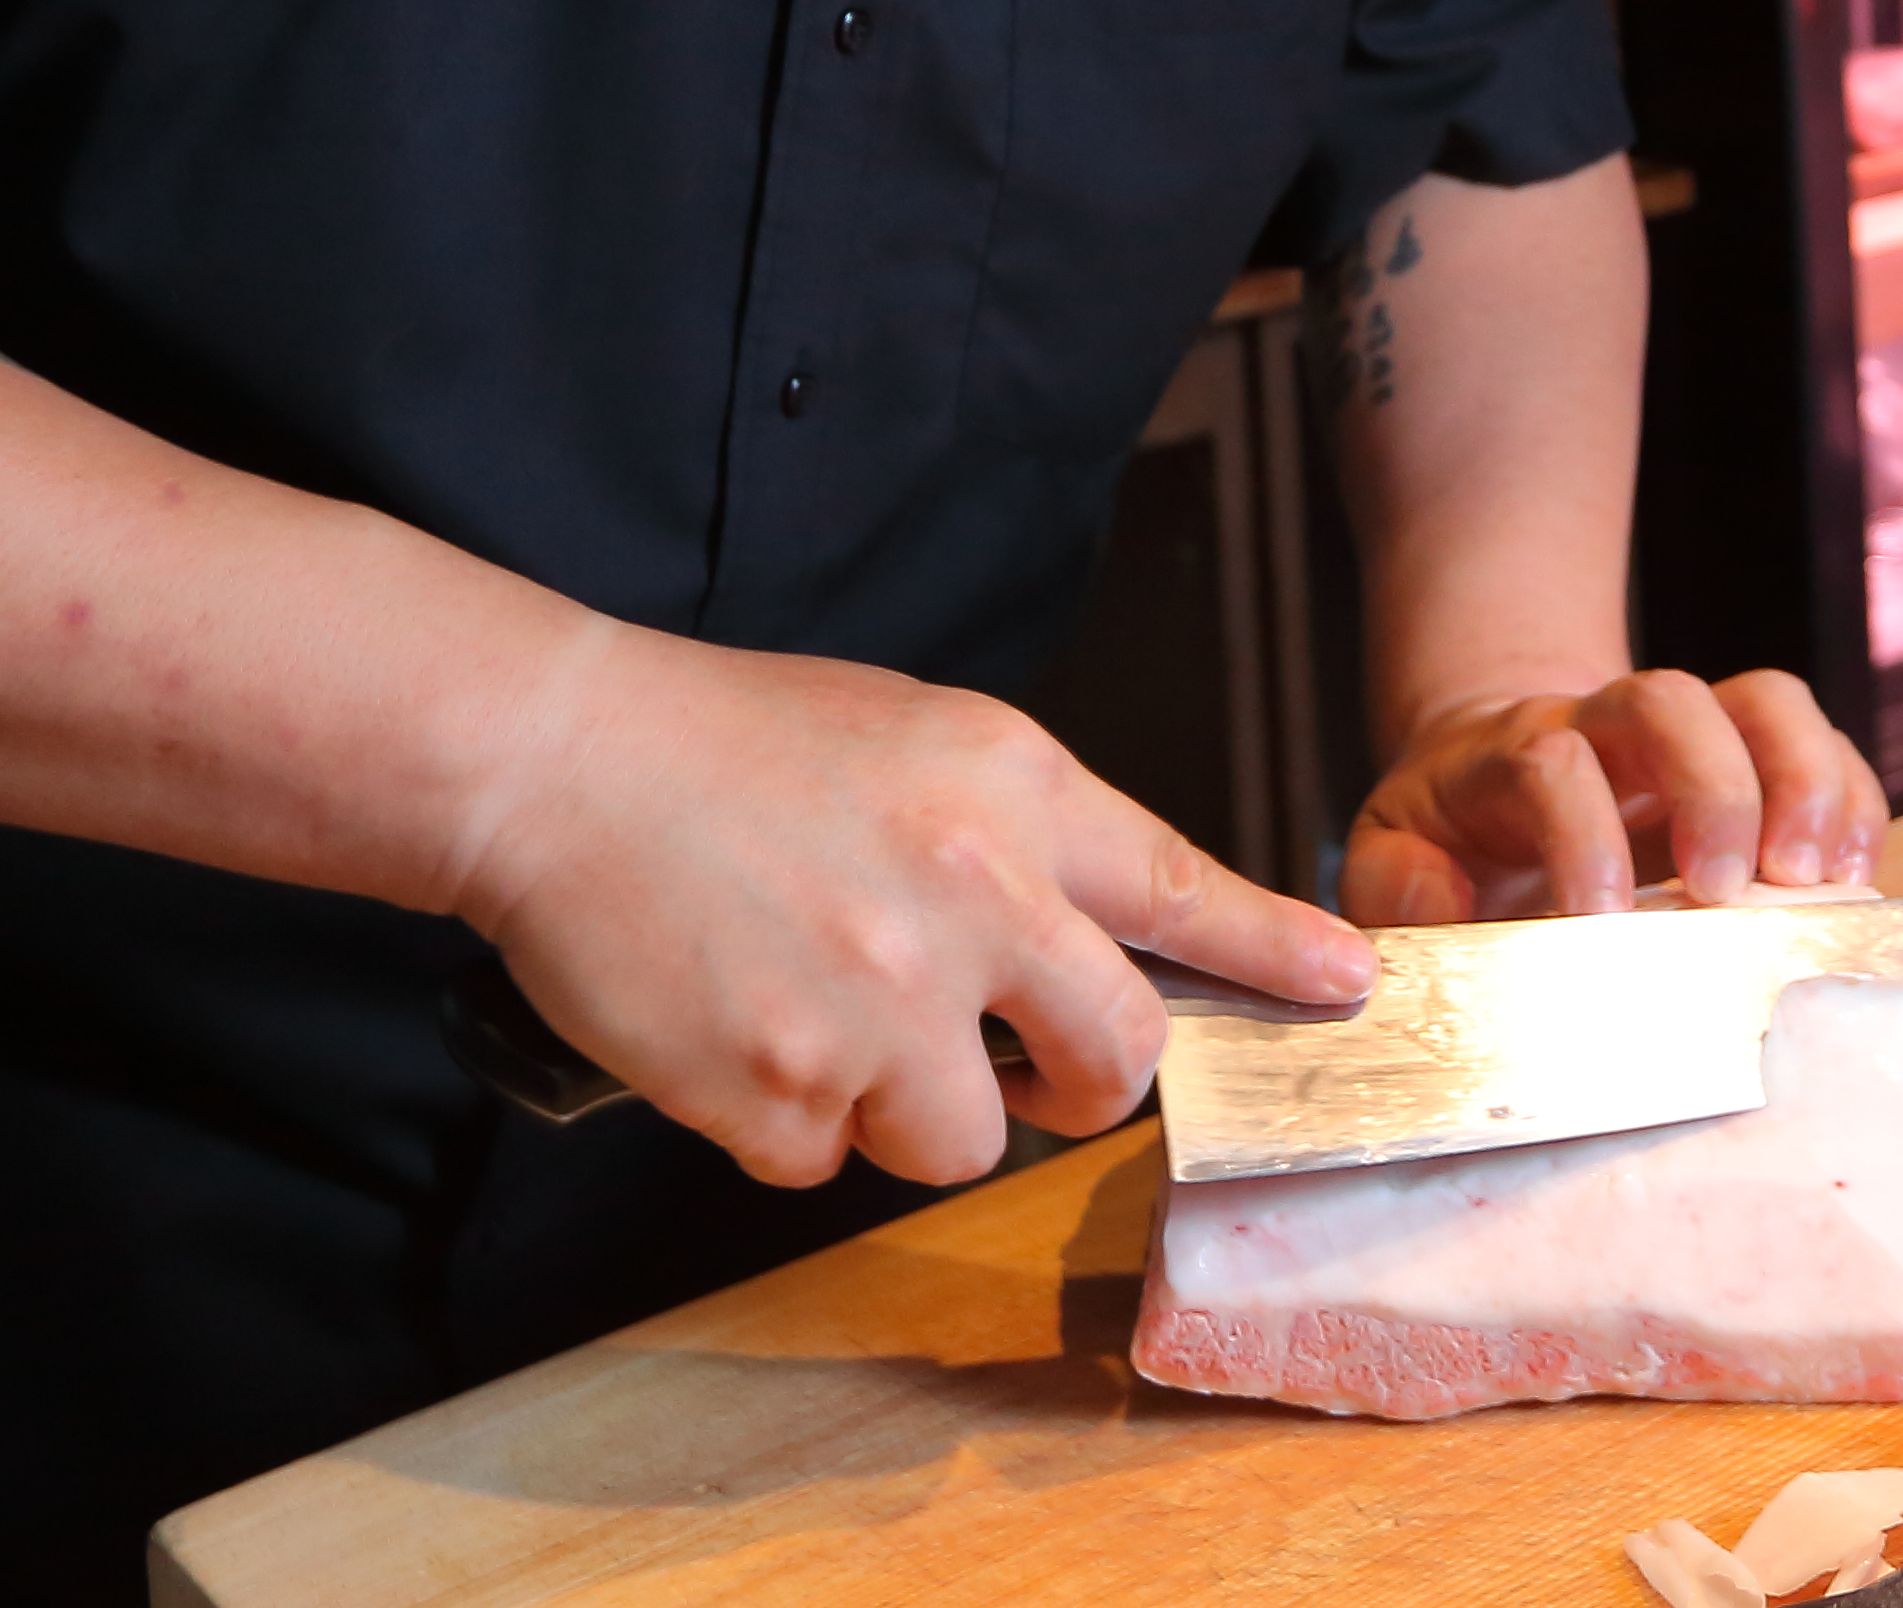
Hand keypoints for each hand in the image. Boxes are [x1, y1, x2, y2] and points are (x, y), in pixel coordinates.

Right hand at [446, 620, 1371, 1191]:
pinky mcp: (780, 1091)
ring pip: (962, 1141)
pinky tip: (735, 1025)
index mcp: (1009, 791)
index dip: (1272, 949)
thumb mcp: (917, 739)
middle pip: (1111, 1058)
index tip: (1345, 990)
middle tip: (1018, 1064)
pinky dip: (783, 1121)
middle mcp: (970, 898)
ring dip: (901, 1108)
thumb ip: (1021, 836)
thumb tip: (1095, 937)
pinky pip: (822, 1164)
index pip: (1179, 886)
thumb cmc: (731, 744)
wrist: (558, 760)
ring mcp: (877, 1006)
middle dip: (1079, 1084)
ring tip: (815, 1008)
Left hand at [1339, 666, 1886, 925]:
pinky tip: (1854, 875)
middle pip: (1670, 700)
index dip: (1582, 831)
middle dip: (1712, 790)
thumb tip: (1437, 907)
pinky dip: (1853, 801)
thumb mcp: (1393, 856)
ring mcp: (1694, 730)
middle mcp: (1610, 723)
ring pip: (1765, 701)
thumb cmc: (1454, 834)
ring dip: (1804, 783)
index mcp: (1513, 752)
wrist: (1503, 770)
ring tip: (1818, 879)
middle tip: (1728, 891)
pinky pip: (1824, 743)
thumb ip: (1395, 887)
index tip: (1603, 917)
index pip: (1551, 760)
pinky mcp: (1755, 755)